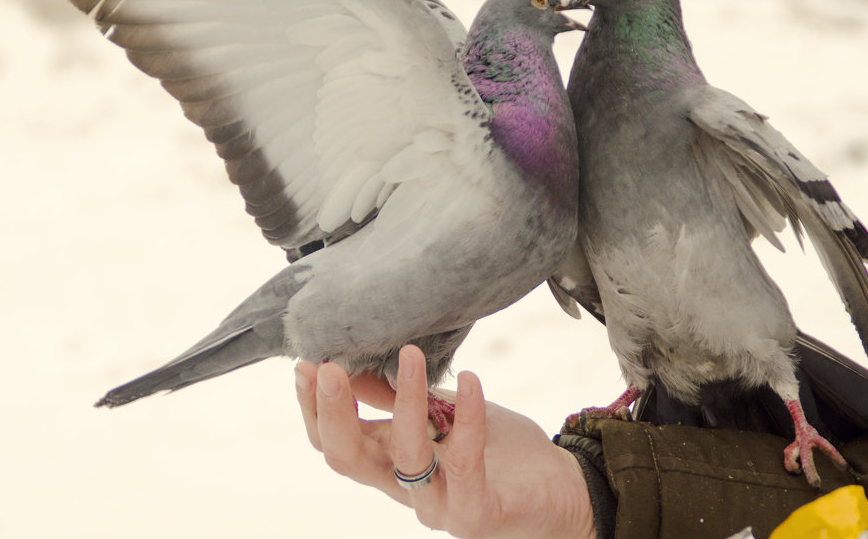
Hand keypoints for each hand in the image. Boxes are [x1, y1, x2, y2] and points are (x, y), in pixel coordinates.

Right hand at [295, 345, 596, 538]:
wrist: (560, 488)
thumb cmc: (497, 449)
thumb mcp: (441, 412)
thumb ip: (395, 397)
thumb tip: (352, 359)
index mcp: (388, 463)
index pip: (333, 442)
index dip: (313, 408)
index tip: (306, 363)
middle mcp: (404, 488)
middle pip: (347, 459)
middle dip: (333, 412)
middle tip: (328, 366)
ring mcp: (437, 506)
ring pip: (404, 458)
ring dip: (404, 401)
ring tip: (410, 353)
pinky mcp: (475, 515)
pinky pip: (464, 464)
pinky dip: (468, 417)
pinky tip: (471, 380)